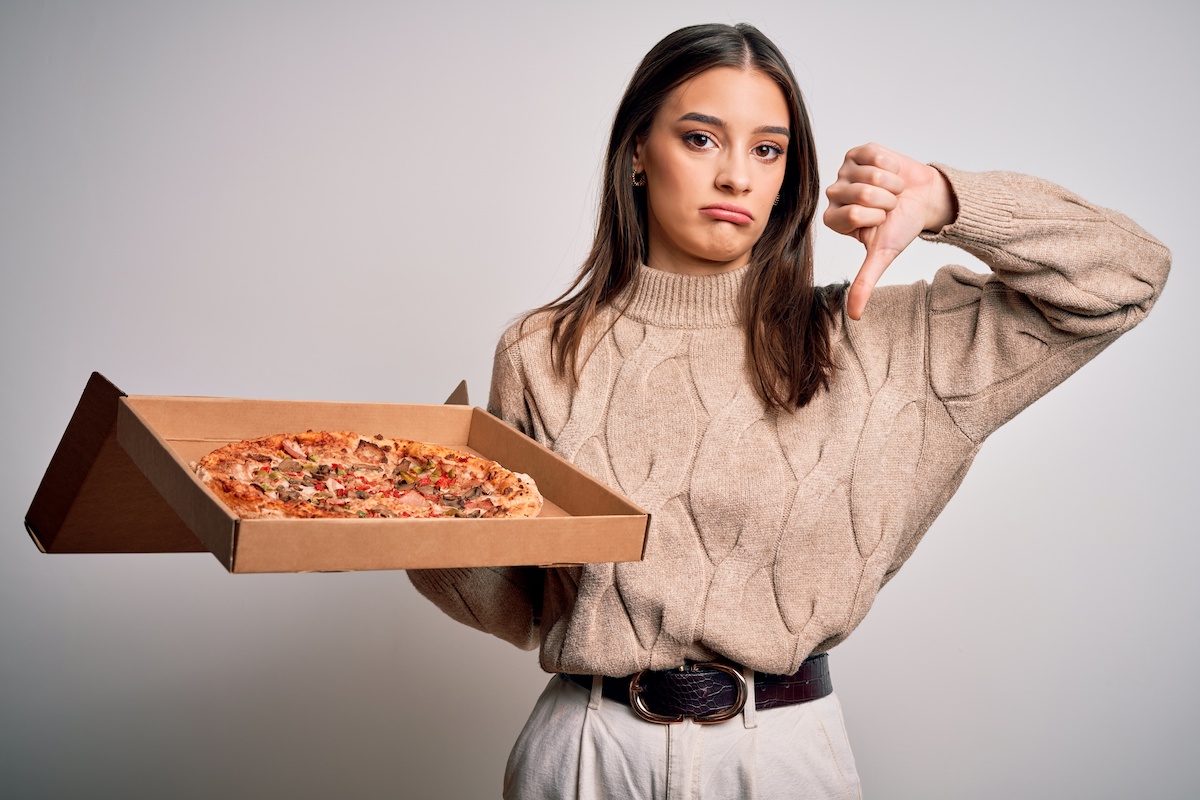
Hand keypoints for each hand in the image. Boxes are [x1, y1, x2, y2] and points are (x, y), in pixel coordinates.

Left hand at [823, 143, 955, 319]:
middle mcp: (834, 194)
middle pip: (862, 194)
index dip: (876, 217)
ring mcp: (844, 171)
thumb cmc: (901, 226)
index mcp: (834, 219)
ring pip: (870, 175)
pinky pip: (876, 155)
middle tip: (889, 206)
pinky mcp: (859, 152)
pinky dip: (892, 166)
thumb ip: (865, 282)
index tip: (881, 221)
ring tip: (892, 191)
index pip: (852, 214)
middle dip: (886, 201)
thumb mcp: (883, 255)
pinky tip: (892, 173)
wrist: (924, 198)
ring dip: (891, 184)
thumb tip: (853, 317)